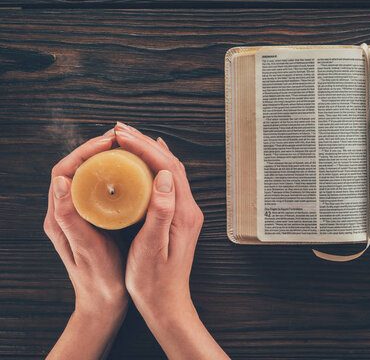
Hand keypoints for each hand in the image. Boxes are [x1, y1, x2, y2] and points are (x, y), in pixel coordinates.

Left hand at [45, 130, 127, 359]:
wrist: (104, 302)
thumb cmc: (99, 280)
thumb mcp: (86, 250)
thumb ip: (70, 218)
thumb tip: (60, 182)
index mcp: (60, 217)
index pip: (65, 170)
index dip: (85, 151)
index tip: (109, 142)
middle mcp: (65, 212)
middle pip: (76, 168)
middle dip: (97, 148)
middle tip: (123, 136)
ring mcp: (80, 215)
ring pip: (89, 175)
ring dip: (106, 157)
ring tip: (129, 145)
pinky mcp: (94, 218)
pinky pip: (100, 187)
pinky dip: (115, 172)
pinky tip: (134, 169)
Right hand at [114, 122, 227, 359]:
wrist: (167, 303)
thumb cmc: (154, 283)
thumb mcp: (151, 250)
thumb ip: (160, 213)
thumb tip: (163, 176)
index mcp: (183, 214)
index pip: (166, 168)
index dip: (143, 147)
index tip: (120, 136)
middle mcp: (189, 209)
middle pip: (170, 164)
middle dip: (145, 142)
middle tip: (118, 128)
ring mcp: (185, 212)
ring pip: (170, 170)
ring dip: (149, 151)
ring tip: (126, 137)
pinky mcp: (178, 216)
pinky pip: (168, 181)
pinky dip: (154, 165)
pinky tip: (144, 161)